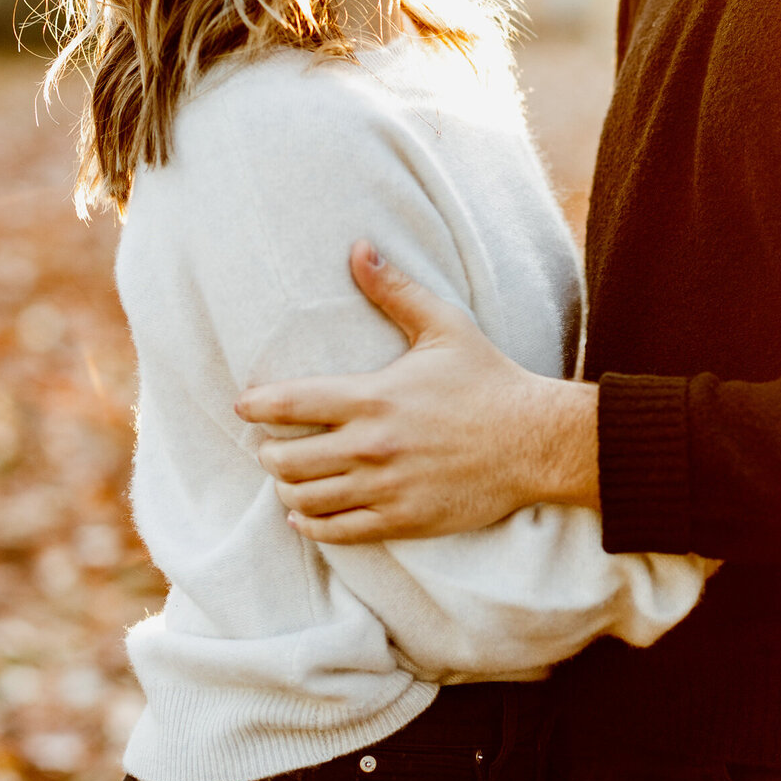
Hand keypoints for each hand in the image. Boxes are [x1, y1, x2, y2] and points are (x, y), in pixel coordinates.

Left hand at [236, 242, 599, 542]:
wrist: (535, 441)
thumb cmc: (488, 381)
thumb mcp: (443, 327)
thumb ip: (394, 291)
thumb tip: (359, 248)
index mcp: (374, 397)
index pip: (292, 403)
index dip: (257, 405)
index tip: (244, 405)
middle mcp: (372, 446)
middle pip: (286, 459)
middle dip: (267, 453)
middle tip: (269, 446)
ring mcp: (386, 488)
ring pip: (305, 499)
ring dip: (286, 489)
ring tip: (288, 479)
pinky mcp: (403, 520)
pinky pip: (337, 532)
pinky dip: (311, 525)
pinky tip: (304, 515)